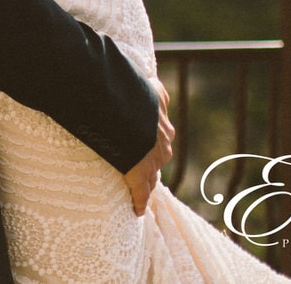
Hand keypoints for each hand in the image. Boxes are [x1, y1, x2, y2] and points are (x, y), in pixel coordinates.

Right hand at [122, 74, 173, 215]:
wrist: (126, 110)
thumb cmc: (132, 92)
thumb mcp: (149, 85)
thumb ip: (153, 88)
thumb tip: (152, 80)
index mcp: (164, 124)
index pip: (160, 137)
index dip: (152, 141)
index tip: (146, 145)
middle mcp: (163, 143)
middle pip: (158, 156)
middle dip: (149, 159)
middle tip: (137, 162)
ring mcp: (152, 161)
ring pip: (151, 174)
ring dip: (145, 179)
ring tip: (136, 184)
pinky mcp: (139, 175)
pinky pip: (140, 193)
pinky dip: (139, 201)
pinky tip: (137, 210)